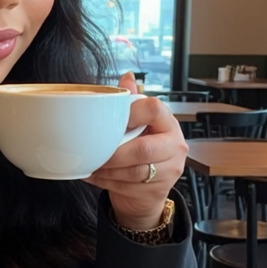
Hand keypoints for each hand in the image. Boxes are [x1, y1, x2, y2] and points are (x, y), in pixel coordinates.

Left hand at [85, 74, 187, 229]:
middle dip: (114, 152)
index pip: (155, 109)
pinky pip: (128, 186)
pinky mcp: (158, 190)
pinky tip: (93, 174)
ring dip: (107, 169)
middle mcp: (174, 145)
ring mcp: (169, 170)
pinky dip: (105, 181)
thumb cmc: (142, 148)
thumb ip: (132, 101)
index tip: (114, 119)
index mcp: (168, 123)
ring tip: (91, 163)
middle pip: (143, 148)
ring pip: (134, 171)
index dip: (132, 113)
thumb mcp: (140, 123)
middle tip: (95, 151)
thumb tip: (127, 77)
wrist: (150, 186)